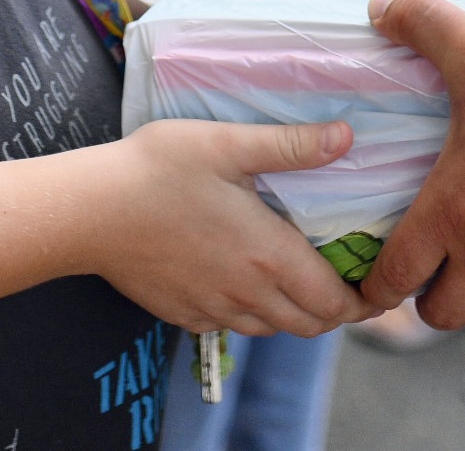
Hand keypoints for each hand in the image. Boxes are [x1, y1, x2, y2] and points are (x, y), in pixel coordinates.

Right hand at [85, 119, 372, 336]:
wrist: (88, 211)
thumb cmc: (156, 169)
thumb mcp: (226, 143)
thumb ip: (290, 145)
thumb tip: (347, 136)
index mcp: (268, 256)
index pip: (334, 302)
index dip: (363, 301)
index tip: (376, 284)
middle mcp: (246, 294)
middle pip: (310, 326)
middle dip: (335, 310)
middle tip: (344, 280)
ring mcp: (213, 309)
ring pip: (272, 329)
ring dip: (294, 312)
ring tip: (296, 277)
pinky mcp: (184, 315)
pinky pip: (232, 327)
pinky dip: (251, 314)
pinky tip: (243, 279)